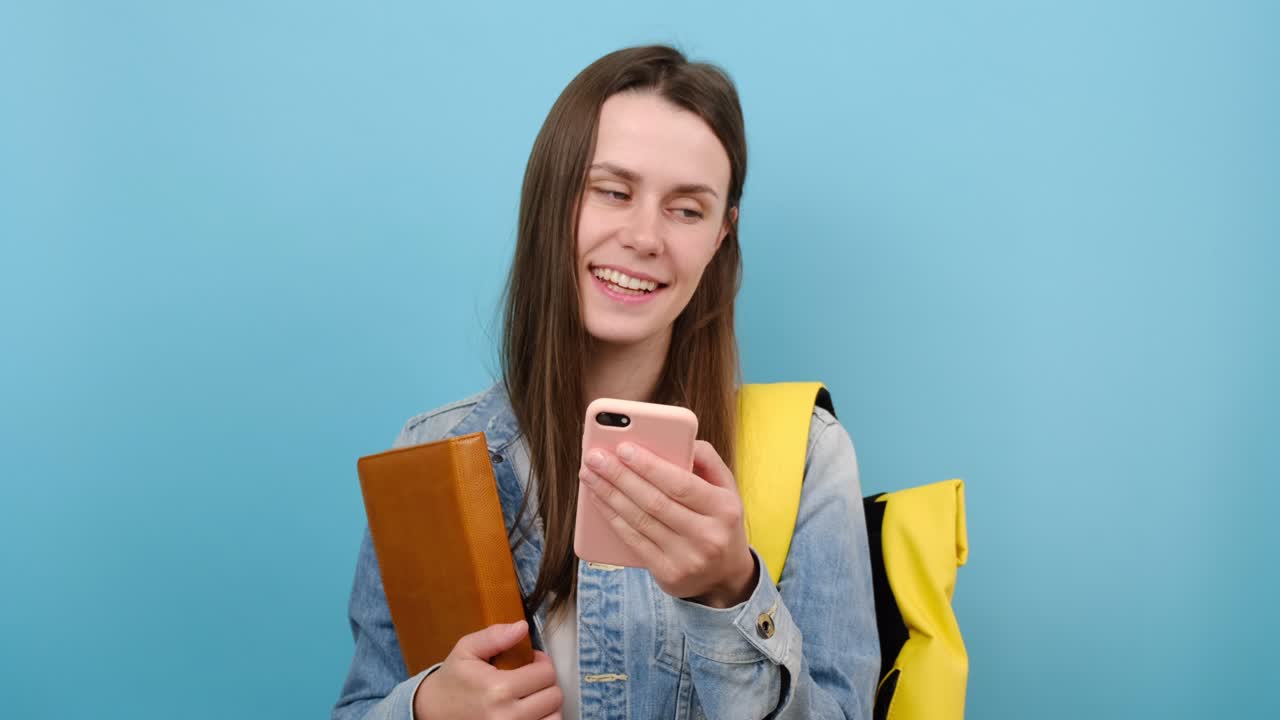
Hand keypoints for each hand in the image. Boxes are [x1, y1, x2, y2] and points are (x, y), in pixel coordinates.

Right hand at [413, 620, 562, 719]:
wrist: (432, 712)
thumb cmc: (452, 680)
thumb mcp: (466, 650)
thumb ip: (495, 636)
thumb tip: (522, 627)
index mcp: (497, 689)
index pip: (546, 674)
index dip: (541, 663)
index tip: (531, 662)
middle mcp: (506, 716)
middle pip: (554, 696)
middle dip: (545, 683)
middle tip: (529, 679)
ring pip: (554, 716)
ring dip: (546, 705)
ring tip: (530, 696)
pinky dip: (542, 719)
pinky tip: (529, 712)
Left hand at [580, 440, 758, 607]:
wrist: (727, 577)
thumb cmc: (720, 522)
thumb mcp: (727, 490)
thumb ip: (708, 461)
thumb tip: (682, 439)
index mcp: (724, 509)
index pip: (681, 484)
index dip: (649, 466)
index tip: (623, 447)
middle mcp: (708, 536)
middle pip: (654, 502)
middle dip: (620, 476)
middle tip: (595, 457)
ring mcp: (687, 558)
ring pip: (639, 520)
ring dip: (609, 495)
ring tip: (589, 474)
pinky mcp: (668, 574)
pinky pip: (633, 540)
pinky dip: (612, 517)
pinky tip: (598, 500)